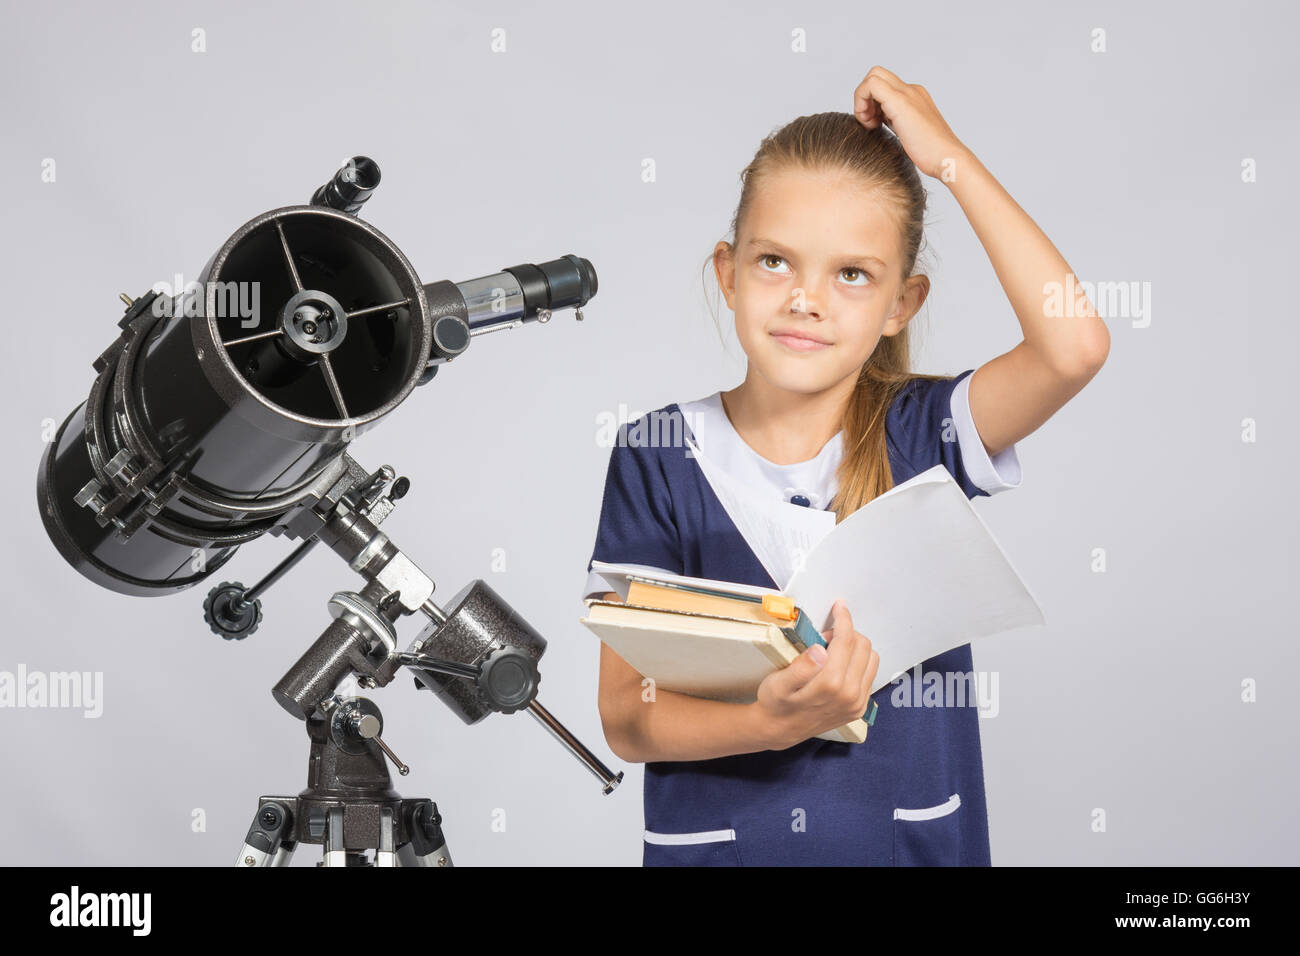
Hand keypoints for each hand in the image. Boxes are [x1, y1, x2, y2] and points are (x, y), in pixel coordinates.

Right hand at [754, 598, 879, 748]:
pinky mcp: (859, 708)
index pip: (846, 640)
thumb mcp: (778, 683)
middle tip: (825, 636)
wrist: (780, 730)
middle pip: (863, 647)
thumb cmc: (776, 703)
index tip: (839, 607)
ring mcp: (857, 703)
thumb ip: (800, 667)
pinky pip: (870, 675)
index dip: (843, 619)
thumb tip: (820, 649)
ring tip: (833, 650)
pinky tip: (840, 664)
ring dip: (855, 647)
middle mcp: (850, 695)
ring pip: (871, 659)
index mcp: (830, 685)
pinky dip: (859, 662)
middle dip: (847, 633)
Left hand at [853, 66, 968, 180]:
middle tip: (868, 121)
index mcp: (914, 97)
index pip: (884, 85)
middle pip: (877, 74)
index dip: (871, 101)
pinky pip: (871, 85)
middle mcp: (911, 90)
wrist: (947, 158)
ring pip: (872, 76)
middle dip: (864, 96)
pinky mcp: (901, 101)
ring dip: (862, 100)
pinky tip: (871, 124)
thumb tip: (877, 125)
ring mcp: (907, 93)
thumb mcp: (908, 134)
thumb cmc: (930, 154)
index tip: (874, 124)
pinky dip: (861, 102)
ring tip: (871, 125)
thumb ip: (895, 123)